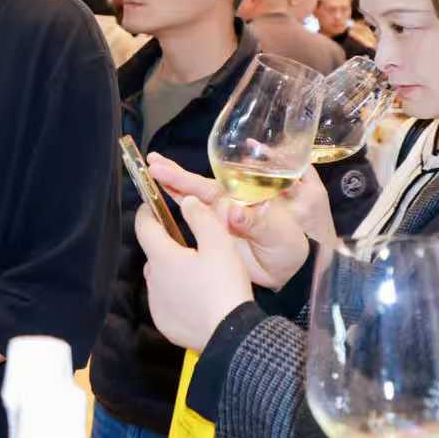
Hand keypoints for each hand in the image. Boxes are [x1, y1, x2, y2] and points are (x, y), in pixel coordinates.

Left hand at [137, 195, 251, 351]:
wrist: (230, 335)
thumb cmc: (224, 285)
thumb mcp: (220, 244)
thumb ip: (201, 218)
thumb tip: (185, 202)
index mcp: (162, 257)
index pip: (143, 227)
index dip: (146, 212)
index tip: (150, 205)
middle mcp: (153, 279)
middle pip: (154, 254)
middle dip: (166, 245)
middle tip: (189, 245)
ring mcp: (156, 303)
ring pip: (159, 279)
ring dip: (171, 272)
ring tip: (196, 273)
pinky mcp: (164, 323)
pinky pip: (166, 302)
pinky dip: (176, 296)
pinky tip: (195, 298)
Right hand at [148, 153, 313, 288]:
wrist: (287, 274)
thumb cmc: (289, 247)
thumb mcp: (279, 233)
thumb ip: (257, 221)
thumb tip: (233, 212)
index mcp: (244, 198)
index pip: (213, 185)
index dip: (191, 177)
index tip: (172, 168)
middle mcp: (228, 205)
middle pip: (197, 187)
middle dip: (175, 175)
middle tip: (152, 163)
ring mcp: (217, 220)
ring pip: (190, 200)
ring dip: (170, 187)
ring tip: (149, 173)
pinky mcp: (211, 235)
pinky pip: (190, 220)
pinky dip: (174, 210)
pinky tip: (157, 203)